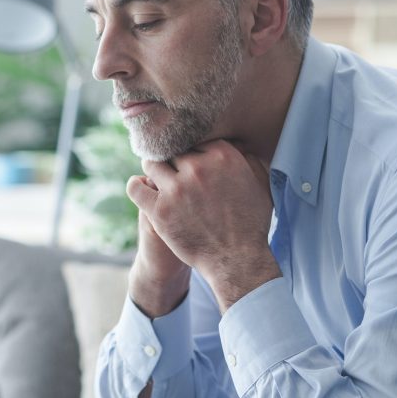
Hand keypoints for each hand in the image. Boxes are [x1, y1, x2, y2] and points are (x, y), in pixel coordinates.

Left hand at [127, 140, 280, 311]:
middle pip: (173, 150)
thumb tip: (238, 144)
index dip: (191, 148)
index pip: (194, 138)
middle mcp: (198, 167)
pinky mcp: (160, 210)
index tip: (189, 159)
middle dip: (174, 160)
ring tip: (158, 179)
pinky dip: (136, 185)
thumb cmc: (252, 222)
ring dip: (155, 170)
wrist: (238, 260)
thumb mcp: (260, 184)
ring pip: (152, 164)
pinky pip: (135, 187)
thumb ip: (248, 159)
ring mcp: (176, 189)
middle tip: (174, 171)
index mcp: (223, 155)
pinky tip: (142, 188)